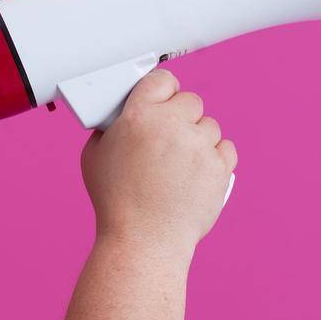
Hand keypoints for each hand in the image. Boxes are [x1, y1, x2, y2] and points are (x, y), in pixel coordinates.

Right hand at [79, 68, 237, 252]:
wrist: (144, 240)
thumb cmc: (116, 202)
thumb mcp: (94, 156)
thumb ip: (110, 129)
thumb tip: (121, 117)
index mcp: (138, 117)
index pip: (162, 79)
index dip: (161, 89)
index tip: (160, 99)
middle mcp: (172, 126)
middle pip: (190, 100)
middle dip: (181, 116)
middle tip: (168, 137)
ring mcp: (200, 146)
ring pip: (210, 125)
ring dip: (198, 138)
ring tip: (180, 163)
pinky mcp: (221, 167)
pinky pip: (226, 148)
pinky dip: (215, 157)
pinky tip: (196, 172)